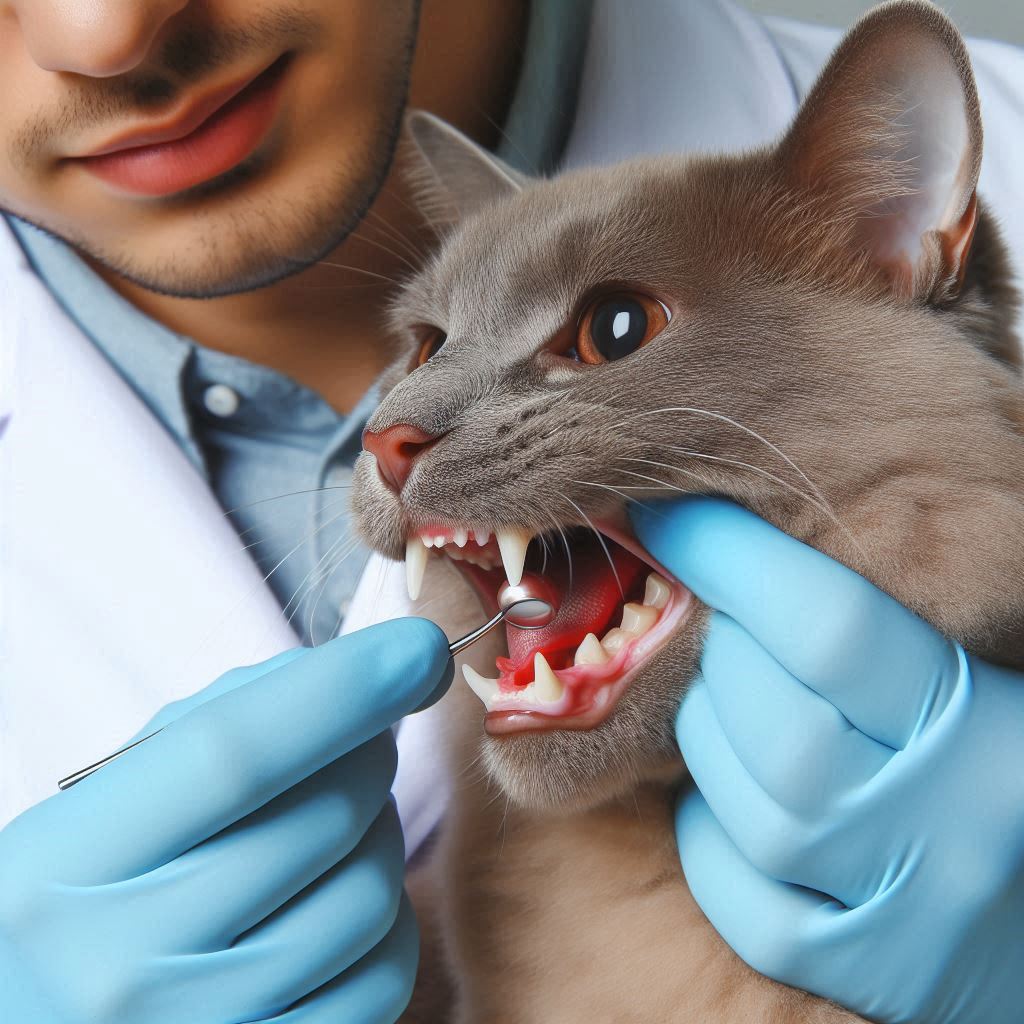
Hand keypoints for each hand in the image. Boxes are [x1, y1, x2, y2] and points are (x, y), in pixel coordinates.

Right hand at [0, 618, 451, 1023]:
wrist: (46, 1018)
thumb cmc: (96, 885)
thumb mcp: (117, 796)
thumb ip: (228, 720)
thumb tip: (373, 681)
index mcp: (63, 864)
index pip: (233, 755)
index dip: (340, 691)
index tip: (417, 646)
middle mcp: (118, 964)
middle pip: (322, 821)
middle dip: (372, 754)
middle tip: (365, 736)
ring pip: (367, 899)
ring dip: (384, 833)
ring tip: (347, 819)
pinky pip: (381, 978)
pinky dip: (389, 919)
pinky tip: (343, 893)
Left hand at [630, 498, 1023, 1023]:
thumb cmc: (994, 765)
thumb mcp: (974, 684)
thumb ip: (880, 633)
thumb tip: (743, 554)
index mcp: (989, 727)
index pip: (831, 628)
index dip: (730, 558)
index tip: (668, 514)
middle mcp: (952, 826)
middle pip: (773, 721)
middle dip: (719, 654)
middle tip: (722, 627)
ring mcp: (905, 916)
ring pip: (747, 807)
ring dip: (709, 738)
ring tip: (732, 709)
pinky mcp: (861, 974)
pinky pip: (737, 895)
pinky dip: (711, 836)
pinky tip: (733, 804)